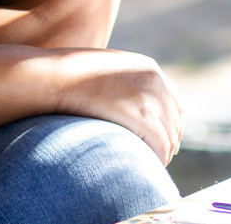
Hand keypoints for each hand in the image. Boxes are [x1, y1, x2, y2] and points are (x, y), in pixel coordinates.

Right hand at [54, 49, 183, 164]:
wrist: (54, 76)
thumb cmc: (69, 74)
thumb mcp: (105, 69)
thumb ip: (124, 81)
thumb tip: (127, 102)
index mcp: (149, 68)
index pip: (175, 103)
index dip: (172, 123)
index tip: (164, 138)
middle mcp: (155, 81)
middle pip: (176, 121)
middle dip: (170, 140)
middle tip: (159, 155)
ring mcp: (150, 98)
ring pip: (170, 136)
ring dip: (163, 152)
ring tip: (151, 162)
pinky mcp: (142, 116)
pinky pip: (161, 146)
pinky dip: (159, 158)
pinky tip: (148, 163)